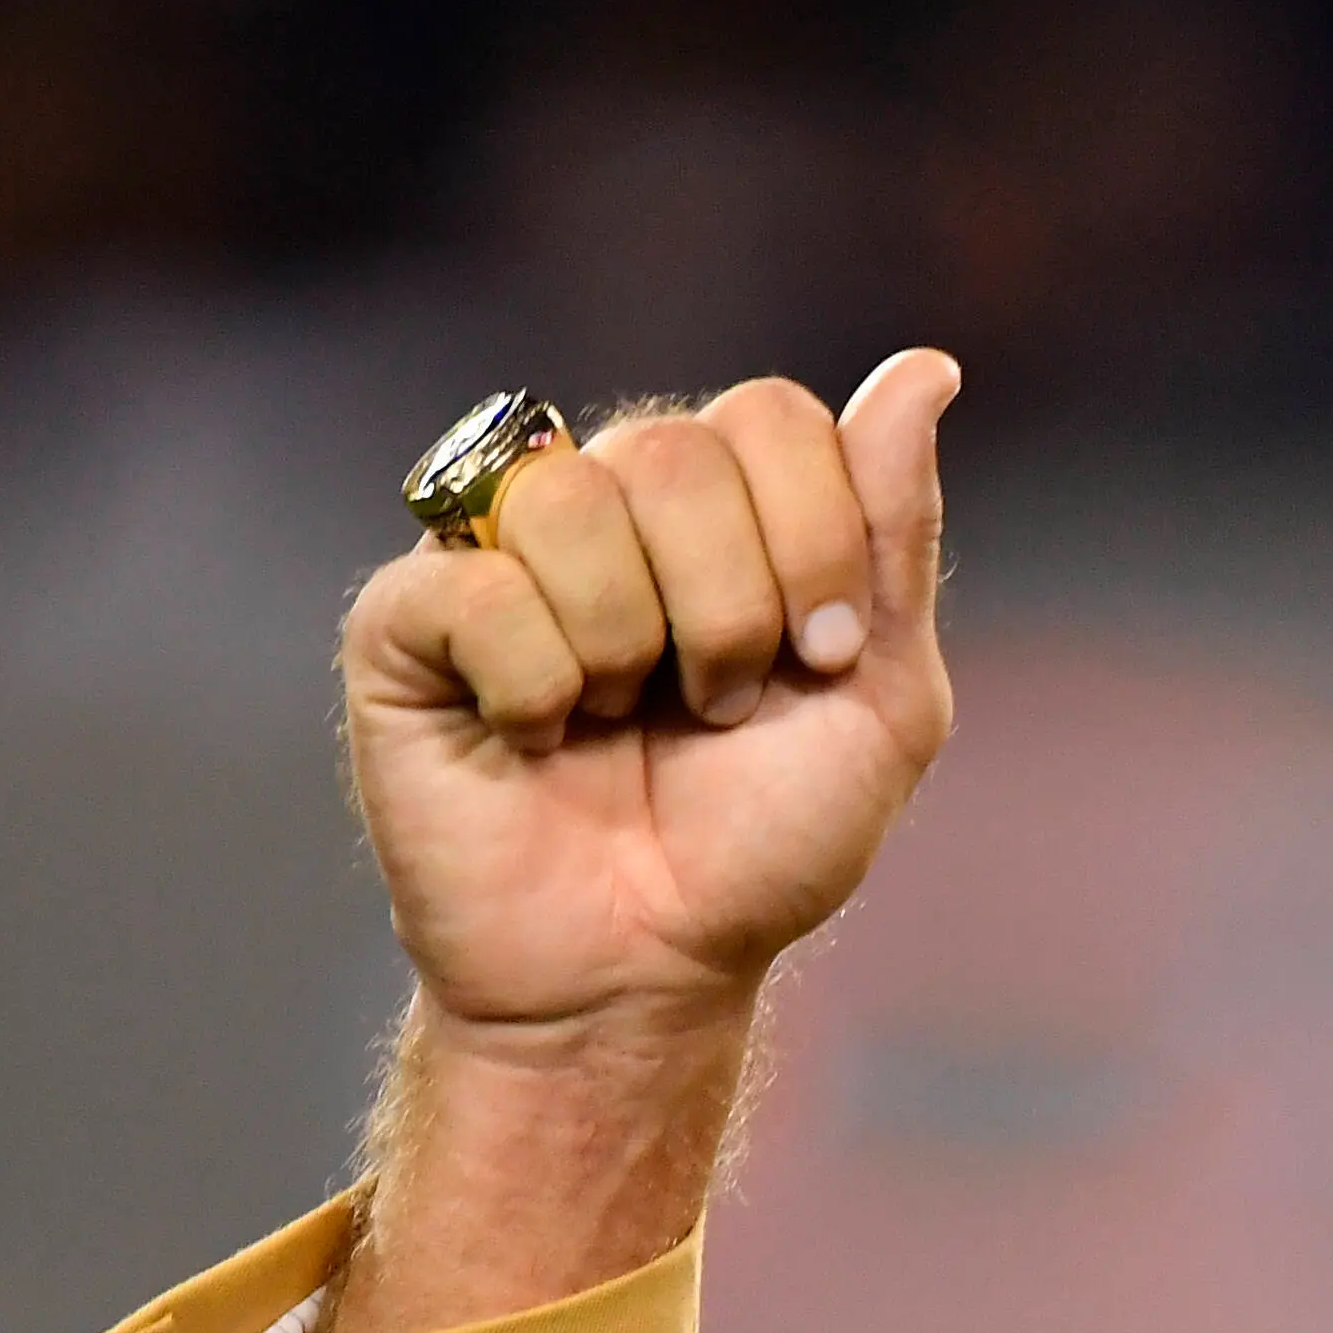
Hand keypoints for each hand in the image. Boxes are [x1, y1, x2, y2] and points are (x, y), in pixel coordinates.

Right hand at [309, 351, 957, 1332]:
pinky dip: (537, 685)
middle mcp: (606, 506)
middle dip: (734, 608)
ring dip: (634, 647)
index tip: (821, 660)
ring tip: (625, 721)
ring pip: (574, 501)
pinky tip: (536, 736)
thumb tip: (928, 367)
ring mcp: (497, 554)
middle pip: (677, 450)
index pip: (772, 417)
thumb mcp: (879, 695)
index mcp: (721, 508)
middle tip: (721, 708)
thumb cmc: (763, 842)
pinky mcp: (405, 621)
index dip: (813, 539)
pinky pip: (479, 588)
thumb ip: (893, 532)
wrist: (649, 964)